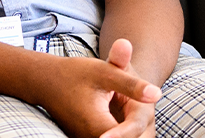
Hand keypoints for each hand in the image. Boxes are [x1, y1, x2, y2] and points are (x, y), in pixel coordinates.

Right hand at [30, 40, 161, 137]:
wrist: (47, 80)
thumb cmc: (77, 73)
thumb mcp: (107, 73)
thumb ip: (132, 85)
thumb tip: (157, 94)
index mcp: (99, 125)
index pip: (130, 134)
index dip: (138, 129)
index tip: (150, 118)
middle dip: (136, 132)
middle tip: (145, 125)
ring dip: (129, 132)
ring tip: (139, 125)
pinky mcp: (84, 137)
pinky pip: (107, 137)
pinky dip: (119, 132)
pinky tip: (125, 123)